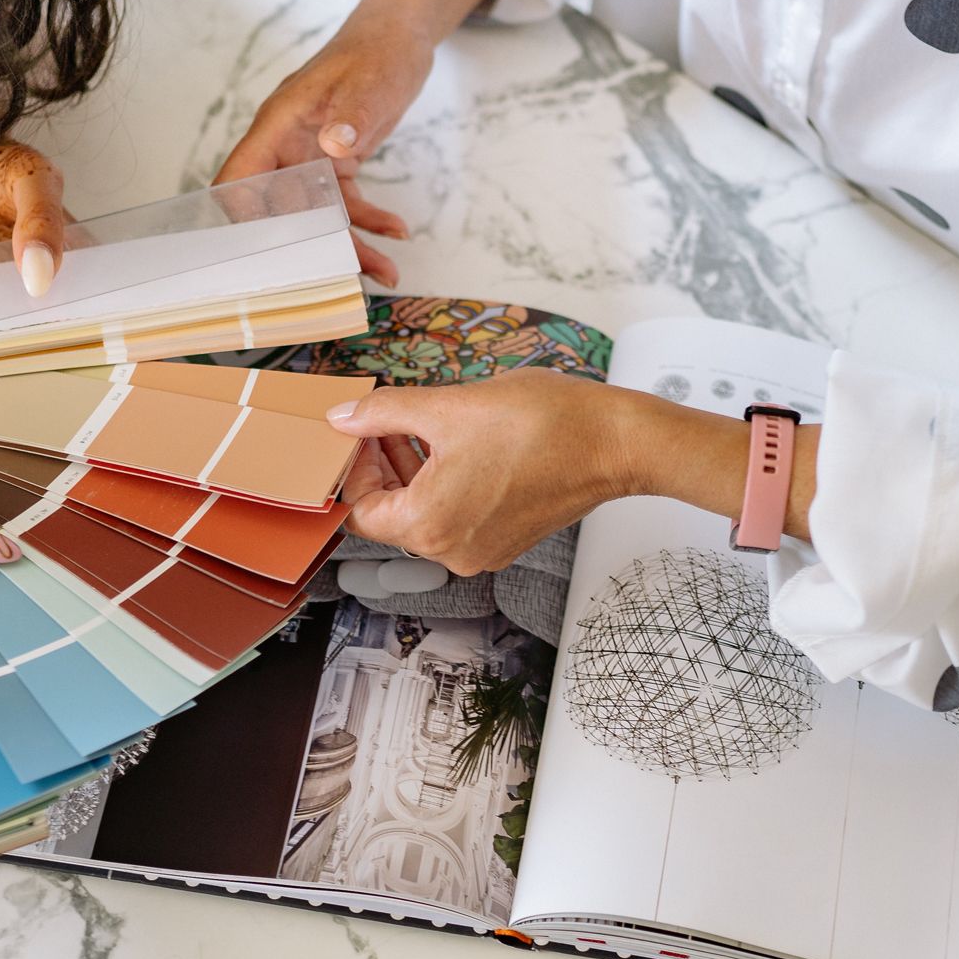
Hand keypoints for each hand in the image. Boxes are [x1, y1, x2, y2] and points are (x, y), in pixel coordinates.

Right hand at [214, 10, 434, 285]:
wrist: (400, 35)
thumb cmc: (377, 50)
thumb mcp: (368, 82)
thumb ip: (350, 115)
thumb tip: (332, 145)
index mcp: (278, 125)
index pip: (239, 180)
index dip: (243, 220)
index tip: (270, 253)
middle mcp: (287, 146)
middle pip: (282, 211)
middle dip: (311, 247)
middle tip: (341, 276)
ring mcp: (310, 157)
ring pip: (318, 215)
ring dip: (349, 244)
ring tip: (384, 272)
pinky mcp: (336, 163)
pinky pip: (346, 204)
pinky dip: (370, 221)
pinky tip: (395, 231)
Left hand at [327, 369, 659, 574]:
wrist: (615, 443)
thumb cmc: (541, 424)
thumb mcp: (447, 406)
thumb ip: (385, 413)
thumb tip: (343, 418)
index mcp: (429, 525)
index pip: (360, 511)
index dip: (353, 468)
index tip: (360, 432)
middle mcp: (452, 552)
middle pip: (391, 516)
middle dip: (381, 467)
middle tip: (383, 423)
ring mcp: (482, 551)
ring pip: (424, 516)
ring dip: (412, 473)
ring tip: (418, 426)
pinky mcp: (506, 541)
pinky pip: (456, 518)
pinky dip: (444, 485)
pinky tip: (453, 445)